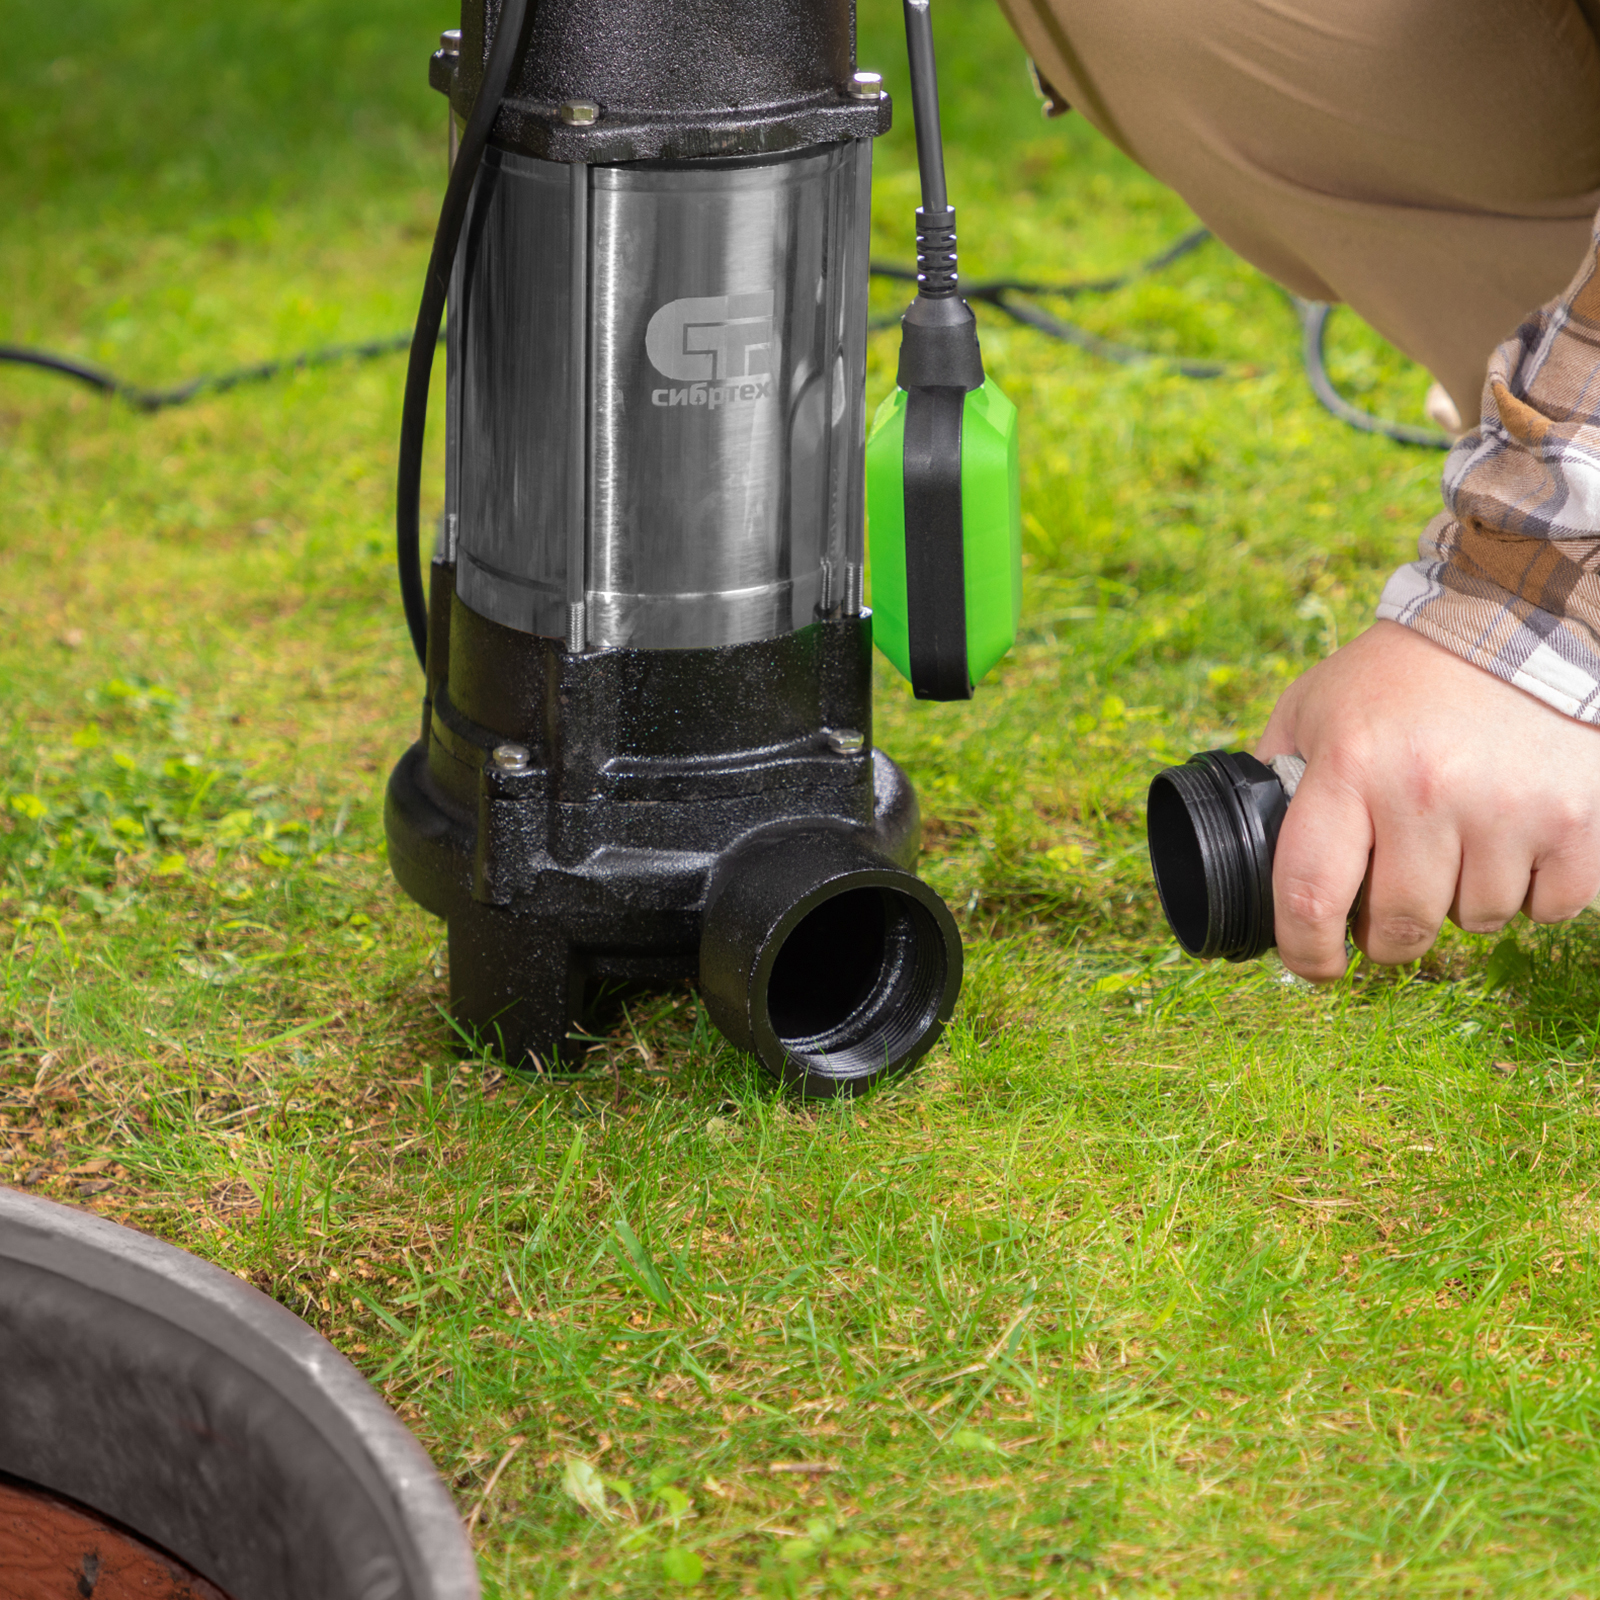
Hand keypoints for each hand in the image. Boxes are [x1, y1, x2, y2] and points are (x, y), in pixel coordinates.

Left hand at [1254, 620, 1599, 980]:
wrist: (1515, 624)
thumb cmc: (1398, 677)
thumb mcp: (1311, 708)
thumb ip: (1275, 775)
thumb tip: (1242, 848)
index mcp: (1349, 766)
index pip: (1310, 895)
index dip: (1306, 952)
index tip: (1314, 965)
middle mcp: (1426, 790)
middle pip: (1399, 926)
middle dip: (1387, 935)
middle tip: (1388, 909)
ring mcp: (1507, 808)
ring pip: (1476, 921)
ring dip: (1461, 904)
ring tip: (1455, 847)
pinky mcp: (1576, 820)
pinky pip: (1548, 909)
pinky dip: (1530, 895)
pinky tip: (1510, 846)